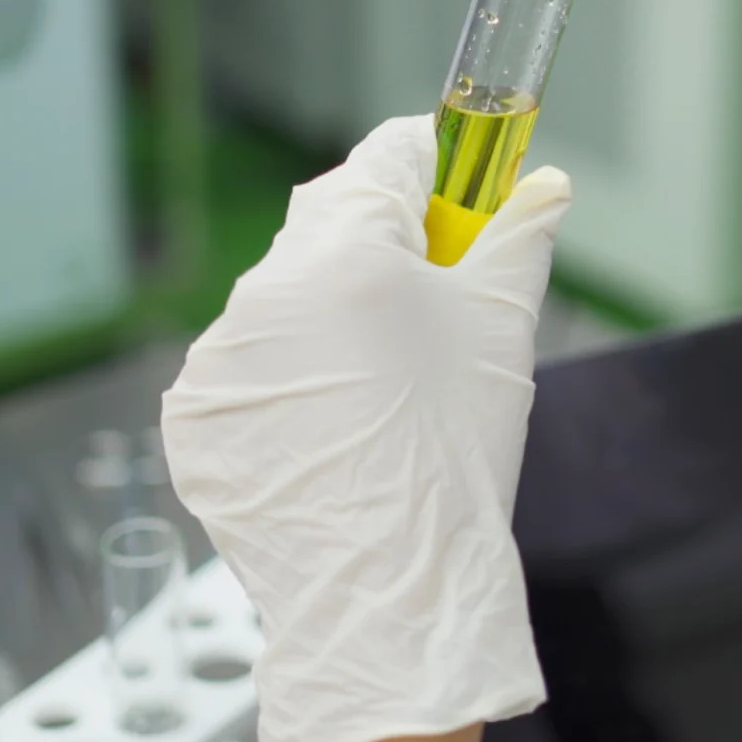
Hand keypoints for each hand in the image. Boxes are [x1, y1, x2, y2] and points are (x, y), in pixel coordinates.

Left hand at [162, 115, 570, 741]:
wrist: (393, 587)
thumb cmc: (456, 449)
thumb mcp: (504, 327)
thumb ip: (522, 235)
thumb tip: (548, 183)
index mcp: (348, 250)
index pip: (387, 155)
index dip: (432, 161)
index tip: (457, 182)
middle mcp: (267, 288)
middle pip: (328, 220)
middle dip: (379, 240)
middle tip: (432, 290)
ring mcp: (219, 355)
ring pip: (282, 297)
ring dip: (326, 313)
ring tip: (380, 382)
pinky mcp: (193, 415)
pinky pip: (245, 367)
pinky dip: (285, 378)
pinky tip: (332, 423)